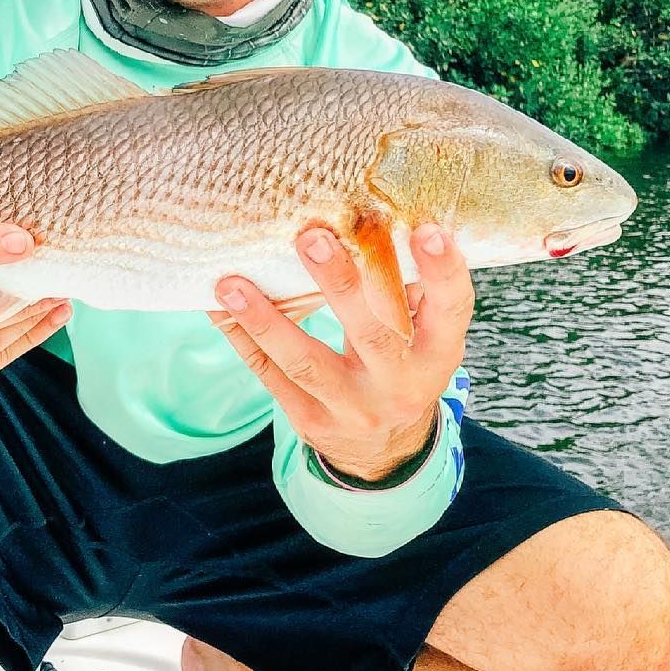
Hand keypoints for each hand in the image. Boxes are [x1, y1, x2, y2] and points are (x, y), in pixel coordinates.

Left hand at [208, 221, 473, 481]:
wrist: (383, 451)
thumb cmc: (401, 366)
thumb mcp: (423, 338)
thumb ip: (406, 289)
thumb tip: (371, 218)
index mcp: (437, 354)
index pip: (450, 310)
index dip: (443, 271)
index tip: (427, 229)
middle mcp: (400, 385)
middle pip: (372, 333)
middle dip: (340, 285)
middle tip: (312, 238)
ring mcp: (353, 408)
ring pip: (306, 362)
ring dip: (265, 320)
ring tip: (231, 284)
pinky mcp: (311, 420)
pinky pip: (270, 376)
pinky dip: (242, 339)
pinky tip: (219, 309)